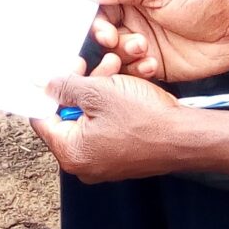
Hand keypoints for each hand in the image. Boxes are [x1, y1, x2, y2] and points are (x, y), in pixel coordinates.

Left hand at [31, 63, 194, 182]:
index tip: (57, 72)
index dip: (48, 90)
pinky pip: (104, 126)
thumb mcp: (98, 92)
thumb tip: (44, 85)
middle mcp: (83, 164)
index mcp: (71, 153)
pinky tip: (122, 86)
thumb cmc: (147, 119)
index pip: (42, 119)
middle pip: (66, 116)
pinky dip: (110, 105)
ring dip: (97, 90)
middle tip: (88, 64)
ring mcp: (102, 162)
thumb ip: (65, 87)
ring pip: (88, 117)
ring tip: (113, 69)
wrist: (186, 137)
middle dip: (78, 85)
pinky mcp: (120, 156)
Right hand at [92, 0, 228, 83]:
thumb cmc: (205, 1)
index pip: (100, 0)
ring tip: (143, 49)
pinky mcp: (150, 62)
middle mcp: (134, 14)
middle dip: (106, 36)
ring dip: (123, 53)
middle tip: (116, 38)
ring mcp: (141, 39)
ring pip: (113, 51)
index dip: (95, 14)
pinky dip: (137, 70)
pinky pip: (130, 70)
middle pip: (102, 28)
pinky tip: (152, 64)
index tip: (101, 24)